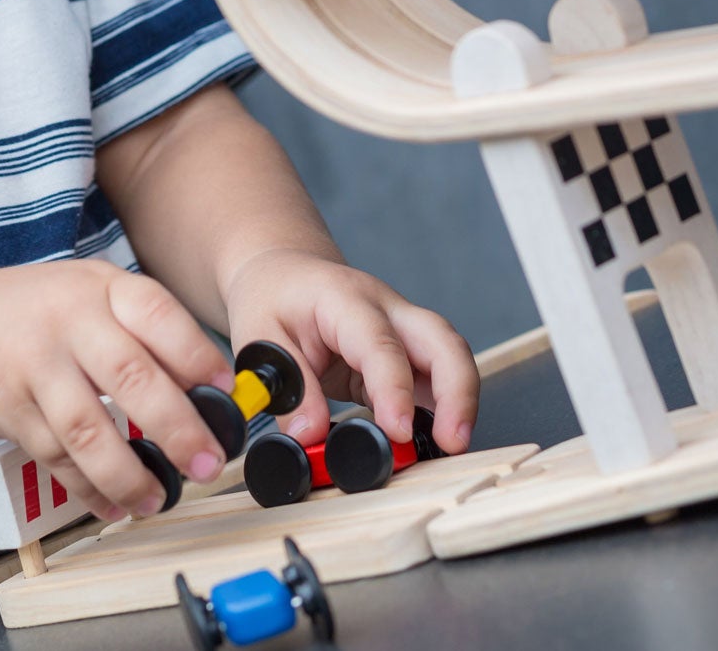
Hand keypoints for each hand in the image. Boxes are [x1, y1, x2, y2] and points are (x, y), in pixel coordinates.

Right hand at [0, 260, 232, 519]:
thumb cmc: (45, 309)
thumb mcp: (96, 292)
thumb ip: (145, 327)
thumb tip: (208, 386)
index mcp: (103, 288)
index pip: (159, 317)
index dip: (197, 357)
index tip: (228, 394)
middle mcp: (70, 323)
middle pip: (130, 378)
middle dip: (177, 428)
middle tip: (207, 463)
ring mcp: (36, 367)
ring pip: (88, 429)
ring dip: (129, 473)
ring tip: (159, 498)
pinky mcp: (9, 410)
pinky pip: (55, 457)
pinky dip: (87, 488)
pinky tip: (113, 504)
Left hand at [219, 249, 479, 453]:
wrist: (283, 272)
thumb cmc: (272, 297)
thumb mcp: (259, 338)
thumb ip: (290, 389)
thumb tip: (311, 437)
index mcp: (345, 299)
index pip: (381, 344)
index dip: (395, 388)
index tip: (399, 430)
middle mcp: (386, 308)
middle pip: (441, 340)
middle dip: (457, 391)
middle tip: (454, 440)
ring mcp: (402, 326)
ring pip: (450, 355)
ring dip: (458, 400)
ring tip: (452, 445)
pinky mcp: (405, 351)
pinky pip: (436, 374)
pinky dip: (444, 405)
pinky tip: (437, 436)